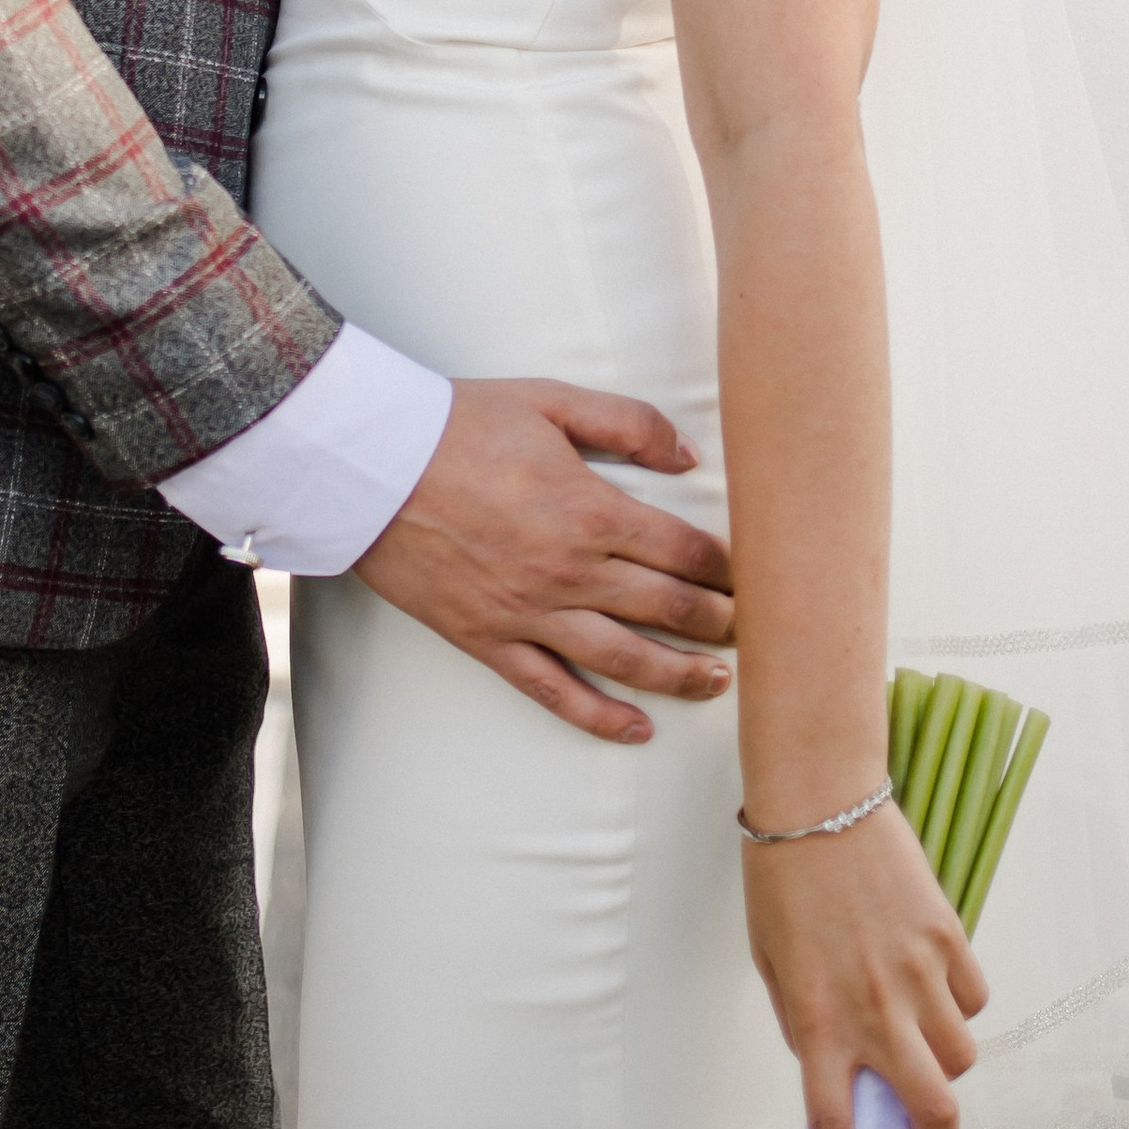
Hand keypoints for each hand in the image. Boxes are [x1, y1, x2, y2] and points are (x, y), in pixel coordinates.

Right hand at [354, 376, 733, 743]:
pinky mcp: (489, 640)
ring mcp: (529, 613)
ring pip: (624, 660)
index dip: (731, 568)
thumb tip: (689, 456)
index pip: (686, 551)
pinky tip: (636, 729)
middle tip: (756, 631)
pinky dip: (599, 718)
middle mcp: (569, 571)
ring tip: (720, 684)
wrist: (368, 464)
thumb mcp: (549, 399)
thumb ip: (627, 422)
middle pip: (668, 609)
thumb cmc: (457, 423)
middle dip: (721, 623)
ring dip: (680, 677)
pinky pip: (553, 691)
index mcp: (590, 510)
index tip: (760, 576)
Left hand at [742, 802, 987, 1128]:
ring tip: (916, 1022)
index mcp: (815, 1023)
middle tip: (924, 1124)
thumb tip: (846, 1079)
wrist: (818, 801)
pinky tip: (930, 973)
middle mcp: (872, 1011)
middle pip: (933, 1110)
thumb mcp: (774, 969)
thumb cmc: (782, 885)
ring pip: (962, 1057)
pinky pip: (975, 1000)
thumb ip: (808, 1029)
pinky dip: (959, 1003)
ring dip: (945, 1059)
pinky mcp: (949, 940)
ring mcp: (918, 977)